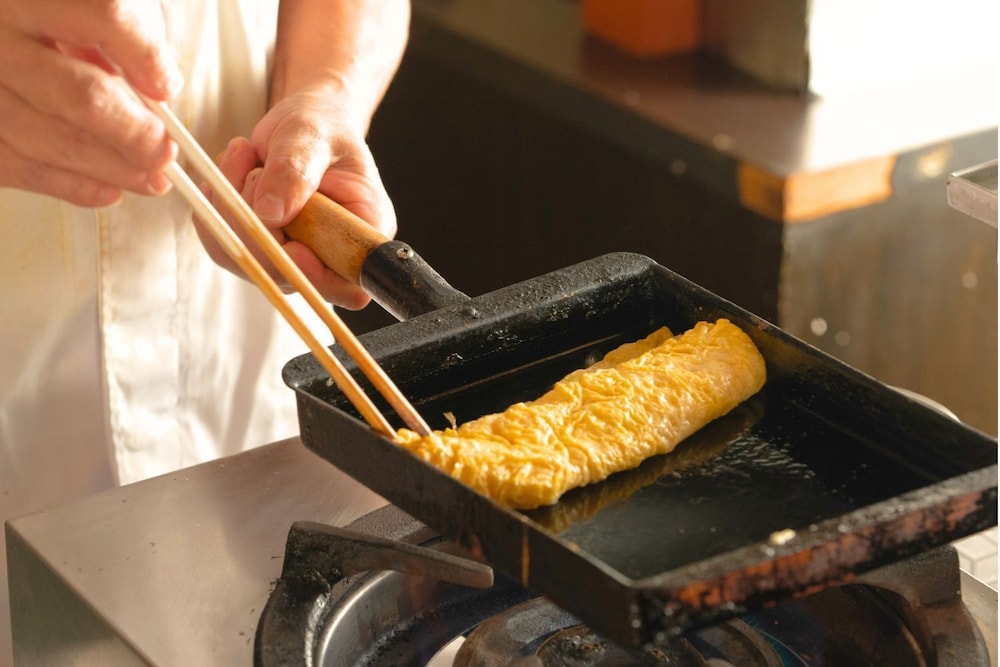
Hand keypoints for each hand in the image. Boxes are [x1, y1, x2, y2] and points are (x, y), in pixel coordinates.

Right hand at [0, 0, 181, 205]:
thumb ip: (128, 31)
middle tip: (165, 151)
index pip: (106, 16)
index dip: (147, 58)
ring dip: (114, 169)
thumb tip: (158, 85)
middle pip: (83, 96)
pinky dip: (72, 186)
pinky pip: (19, 166)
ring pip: (54, 141)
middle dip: (137, 135)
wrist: (4, 22)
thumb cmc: (53, 12)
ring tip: (151, 177)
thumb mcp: (91, 0)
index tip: (167, 88)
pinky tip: (108, 189)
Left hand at [202, 88, 397, 308]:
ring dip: (231, 208)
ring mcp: (297, 261)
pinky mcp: (264, 254)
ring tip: (243, 155)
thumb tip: (272, 213)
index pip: (346, 279)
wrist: (307, 125)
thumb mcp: (311, 135)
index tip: (283, 230)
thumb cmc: (321, 126)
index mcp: (366, 232)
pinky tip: (231, 171)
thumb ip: (294, 170)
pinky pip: (225, 249)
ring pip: (249, 263)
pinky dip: (216, 208)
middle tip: (250, 165)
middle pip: (290, 277)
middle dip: (256, 225)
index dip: (312, 271)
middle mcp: (335, 257)